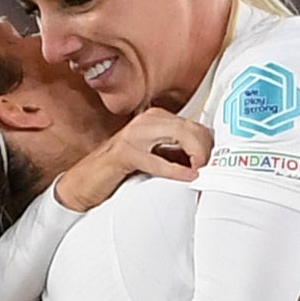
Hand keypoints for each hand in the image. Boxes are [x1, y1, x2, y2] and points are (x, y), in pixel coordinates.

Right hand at [54, 108, 215, 211]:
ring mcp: (136, 134)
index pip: (195, 126)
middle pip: (192, 129)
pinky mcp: (125, 152)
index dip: (210, 147)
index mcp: (157, 119)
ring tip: (202, 174)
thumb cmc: (122, 172)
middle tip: (212, 173)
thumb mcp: (156, 158)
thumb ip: (177, 155)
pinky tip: (188, 178)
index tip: (216, 166)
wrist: (84, 182)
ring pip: (181, 136)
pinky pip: (158, 160)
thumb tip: (207, 164)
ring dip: (197, 157)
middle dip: (207, 151)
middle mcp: (148, 120)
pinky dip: (176, 170)